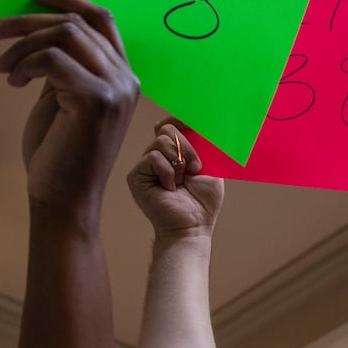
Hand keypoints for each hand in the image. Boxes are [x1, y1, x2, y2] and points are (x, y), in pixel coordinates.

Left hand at [0, 0, 139, 216]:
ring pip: (64, 33)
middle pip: (76, 21)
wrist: (64, 198)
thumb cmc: (58, 154)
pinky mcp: (96, 100)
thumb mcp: (60, 98)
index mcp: (122, 75)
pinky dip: (24, 63)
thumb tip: (37, 32)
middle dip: (25, 20)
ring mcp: (115, 88)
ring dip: (20, 43)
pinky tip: (13, 82)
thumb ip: (61, 66)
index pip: (101, 18)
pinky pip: (52, 58)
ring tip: (1, 67)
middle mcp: (126, 78)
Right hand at [127, 119, 223, 237]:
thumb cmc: (203, 204)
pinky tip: (169, 188)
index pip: (169, 126)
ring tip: (182, 182)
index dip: (178, 120)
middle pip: (166, 130)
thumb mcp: (212, 171)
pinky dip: (167, 172)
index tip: (191, 123)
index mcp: (174, 154)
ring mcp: (145, 166)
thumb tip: (209, 125)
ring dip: (179, 162)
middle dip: (186, 146)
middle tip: (195, 168)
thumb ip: (207, 149)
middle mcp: (157, 157)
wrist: (192, 227)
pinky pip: (152, 158)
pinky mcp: (136, 176)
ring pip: (160, 142)